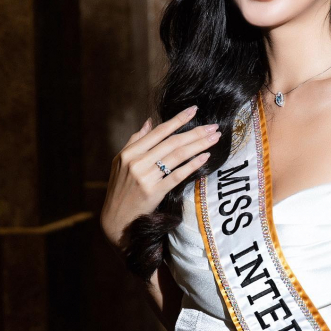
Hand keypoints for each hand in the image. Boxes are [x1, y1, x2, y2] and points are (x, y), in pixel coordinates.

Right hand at [100, 105, 221, 252]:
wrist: (116, 220)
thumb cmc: (121, 189)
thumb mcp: (122, 162)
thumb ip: (136, 140)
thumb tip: (150, 121)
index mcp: (130, 152)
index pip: (159, 131)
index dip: (178, 119)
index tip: (194, 110)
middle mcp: (137, 162)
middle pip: (172, 142)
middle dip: (195, 132)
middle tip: (214, 126)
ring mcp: (145, 177)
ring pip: (178, 156)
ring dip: (199, 145)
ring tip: (214, 138)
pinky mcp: (154, 192)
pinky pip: (177, 175)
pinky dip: (192, 165)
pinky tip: (205, 157)